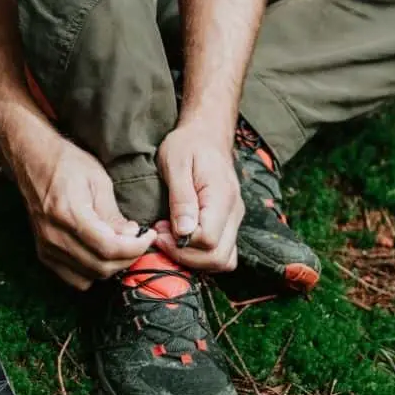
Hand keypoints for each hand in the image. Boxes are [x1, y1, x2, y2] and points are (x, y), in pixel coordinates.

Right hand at [8, 130, 155, 289]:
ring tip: (122, 246)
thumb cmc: (66, 164)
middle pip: (100, 266)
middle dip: (128, 257)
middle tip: (139, 241)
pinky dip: (93, 272)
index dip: (135, 247)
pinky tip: (101, 254)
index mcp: (67, 214)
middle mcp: (53, 236)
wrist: (32, 161)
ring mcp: (46, 247)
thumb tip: (130, 236)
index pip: (108, 248)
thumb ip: (113, 214)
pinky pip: (74, 278)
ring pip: (89, 276)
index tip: (148, 236)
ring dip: (112, 266)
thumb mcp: (98, 181)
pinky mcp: (44, 254)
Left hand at [155, 121, 242, 271]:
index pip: (209, 240)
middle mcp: (235, 212)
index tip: (159, 230)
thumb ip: (181, 199)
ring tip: (170, 239)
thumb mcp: (176, 164)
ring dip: (194, 259)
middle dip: (185, 256)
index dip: (180, 244)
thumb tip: (184, 232)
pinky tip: (182, 240)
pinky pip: (222, 253)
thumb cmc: (188, 144)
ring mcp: (235, 220)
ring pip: (223, 260)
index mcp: (222, 197)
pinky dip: (202, 256)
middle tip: (161, 236)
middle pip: (218, 257)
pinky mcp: (229, 224)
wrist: (206, 134)